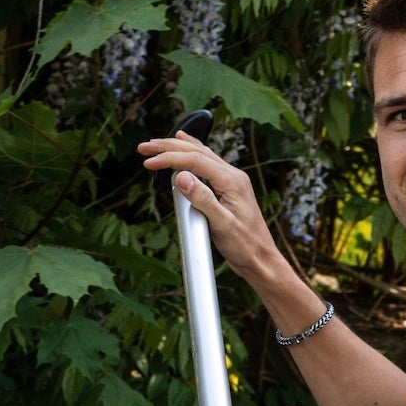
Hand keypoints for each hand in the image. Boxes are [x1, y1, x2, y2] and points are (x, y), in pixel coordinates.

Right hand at [137, 131, 278, 281]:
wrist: (261, 260)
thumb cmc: (245, 247)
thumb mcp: (222, 225)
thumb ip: (203, 199)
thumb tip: (181, 176)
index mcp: (233, 181)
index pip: (196, 160)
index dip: (169, 159)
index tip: (149, 162)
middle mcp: (233, 176)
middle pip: (197, 151)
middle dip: (168, 146)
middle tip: (144, 147)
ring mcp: (231, 182)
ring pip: (201, 154)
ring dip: (177, 148)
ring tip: (155, 144)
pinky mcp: (227, 190)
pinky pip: (206, 164)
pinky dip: (190, 154)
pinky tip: (183, 146)